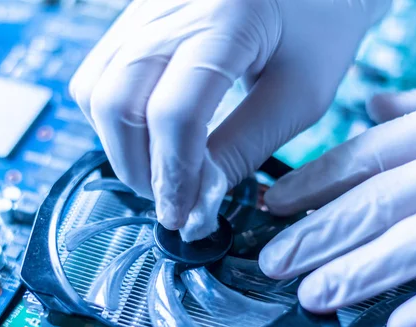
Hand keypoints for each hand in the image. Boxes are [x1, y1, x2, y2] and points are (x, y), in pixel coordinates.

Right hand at [69, 0, 390, 240]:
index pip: (174, 114)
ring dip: (121, 146)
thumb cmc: (320, 31)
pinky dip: (116, 118)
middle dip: (139, 169)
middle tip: (173, 201)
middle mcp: (171, 6)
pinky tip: (151, 136)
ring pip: (95, 90)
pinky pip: (99, 73)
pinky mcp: (136, 15)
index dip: (174, 176)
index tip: (185, 217)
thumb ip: (245, 148)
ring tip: (162, 172)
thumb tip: (197, 202)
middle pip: (118, 104)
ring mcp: (145, 7)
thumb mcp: (300, 95)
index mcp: (226, 20)